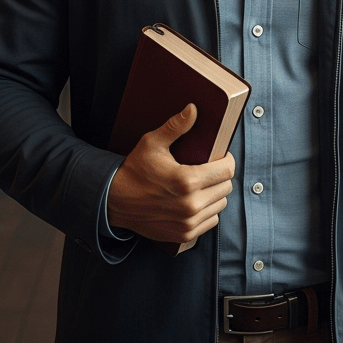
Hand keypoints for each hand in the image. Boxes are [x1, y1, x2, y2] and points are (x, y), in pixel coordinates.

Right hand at [106, 104, 234, 243]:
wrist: (115, 201)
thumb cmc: (135, 170)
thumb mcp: (152, 143)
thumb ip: (176, 126)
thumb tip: (193, 109)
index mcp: (187, 180)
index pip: (227, 170)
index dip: (227, 160)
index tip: (221, 156)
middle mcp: (191, 204)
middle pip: (226, 187)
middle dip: (221, 175)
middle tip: (209, 168)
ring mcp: (188, 222)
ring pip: (221, 204)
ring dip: (215, 193)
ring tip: (202, 184)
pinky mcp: (184, 233)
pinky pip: (211, 221)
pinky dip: (208, 210)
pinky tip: (196, 200)